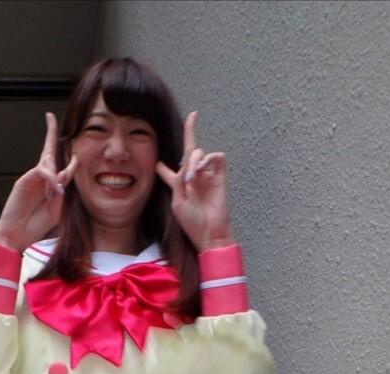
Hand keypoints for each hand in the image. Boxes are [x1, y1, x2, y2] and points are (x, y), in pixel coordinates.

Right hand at [0, 112, 77, 253]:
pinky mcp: (23, 181)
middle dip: (51, 133)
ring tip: (56, 191)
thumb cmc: (35, 225)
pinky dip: (49, 178)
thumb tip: (62, 176)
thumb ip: (61, 194)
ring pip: (47, 162)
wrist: (16, 235)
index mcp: (50, 185)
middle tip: (50, 118)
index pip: (59, 164)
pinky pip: (41, 172)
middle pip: (48, 152)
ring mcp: (32, 178)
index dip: (69, 158)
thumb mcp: (56, 211)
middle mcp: (41, 179)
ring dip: (56, 172)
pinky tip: (53, 188)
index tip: (75, 154)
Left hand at [155, 111, 233, 251]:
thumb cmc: (192, 223)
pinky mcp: (220, 176)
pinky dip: (207, 159)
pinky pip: (216, 157)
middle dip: (188, 146)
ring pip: (200, 152)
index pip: (171, 164)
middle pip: (189, 150)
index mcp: (179, 184)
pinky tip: (201, 171)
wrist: (210, 233)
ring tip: (192, 178)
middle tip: (186, 176)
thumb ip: (176, 180)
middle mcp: (193, 177)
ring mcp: (207, 175)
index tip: (183, 125)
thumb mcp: (177, 202)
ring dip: (194, 161)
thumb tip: (178, 162)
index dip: (169, 154)